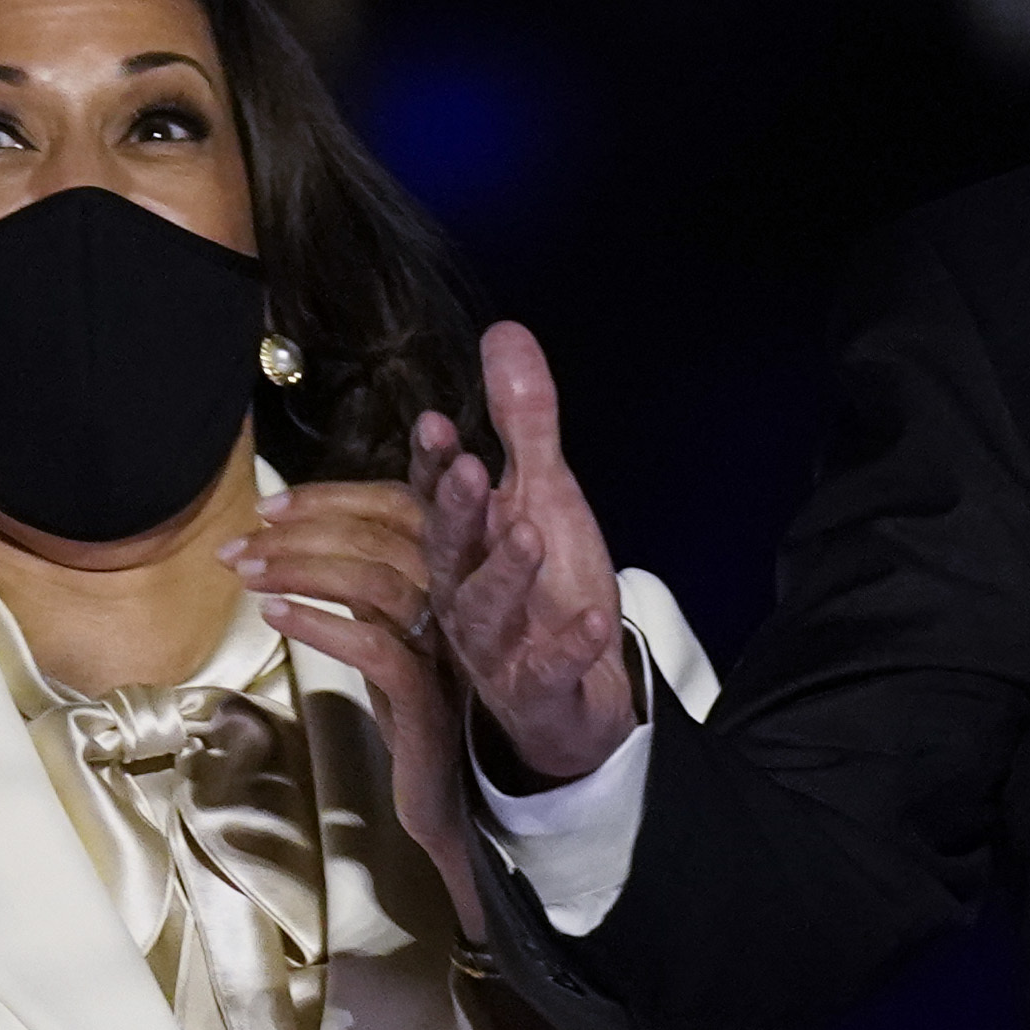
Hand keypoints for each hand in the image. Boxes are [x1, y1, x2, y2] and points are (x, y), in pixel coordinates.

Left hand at [233, 478, 486, 943]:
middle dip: (304, 527)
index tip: (266, 506)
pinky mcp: (429, 701)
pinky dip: (320, 624)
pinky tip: (273, 616)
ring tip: (244, 574)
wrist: (451, 804)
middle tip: (239, 543)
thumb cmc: (414, 712)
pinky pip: (376, 647)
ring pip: (378, 581)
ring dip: (302, 569)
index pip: (400, 506)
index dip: (333, 496)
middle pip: (387, 533)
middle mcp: (459, 603)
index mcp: (453, 576)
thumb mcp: (391, 635)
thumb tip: (297, 541)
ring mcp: (448, 650)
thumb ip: (366, 584)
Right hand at [417, 321, 637, 788]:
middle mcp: (466, 594)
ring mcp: (499, 647)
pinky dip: (569, 647)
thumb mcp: (543, 495)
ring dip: (505, 573)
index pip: (437, 498)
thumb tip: (504, 332)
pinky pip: (549, 671)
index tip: (435, 423)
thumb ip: (523, 421)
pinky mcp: (536, 691)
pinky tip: (595, 620)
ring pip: (487, 610)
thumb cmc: (544, 591)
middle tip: (468, 470)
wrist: (572, 698)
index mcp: (464, 546)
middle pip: (450, 551)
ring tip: (529, 534)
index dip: (433, 465)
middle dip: (456, 510)